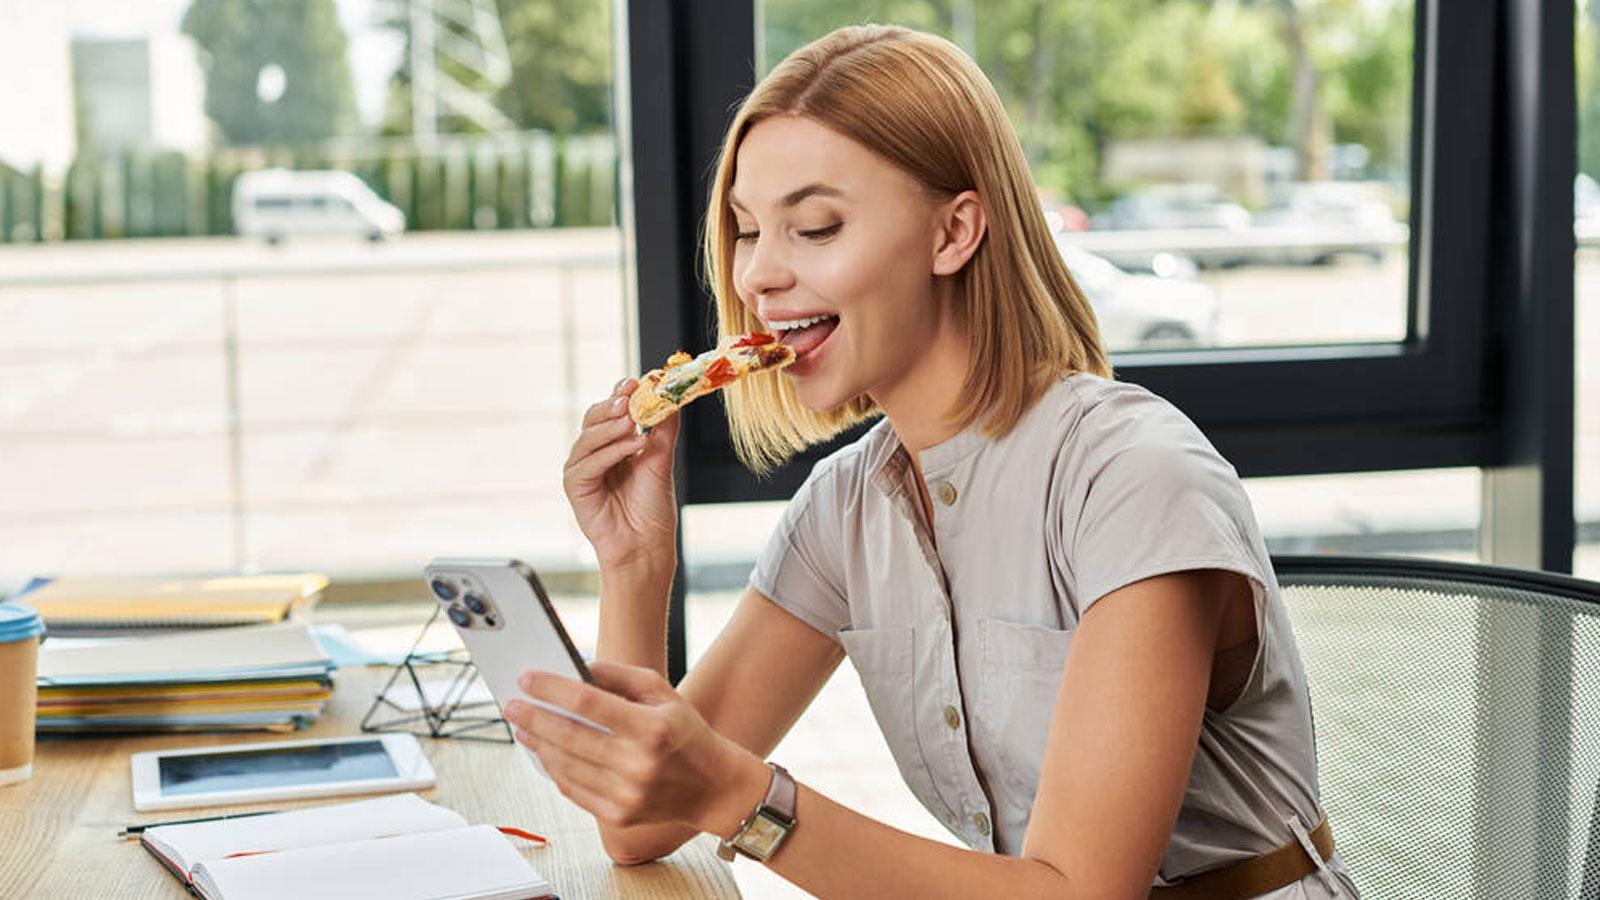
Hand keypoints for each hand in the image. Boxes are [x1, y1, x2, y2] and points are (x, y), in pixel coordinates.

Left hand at [504, 662, 767, 835]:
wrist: (712, 787)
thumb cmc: (685, 734)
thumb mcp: (662, 692)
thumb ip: (619, 676)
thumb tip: (575, 667)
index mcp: (652, 728)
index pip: (588, 703)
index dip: (551, 689)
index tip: (527, 678)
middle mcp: (639, 763)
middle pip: (569, 736)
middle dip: (533, 717)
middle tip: (511, 704)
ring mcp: (628, 794)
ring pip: (566, 766)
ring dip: (537, 744)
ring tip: (522, 727)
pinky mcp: (619, 817)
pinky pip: (573, 790)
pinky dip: (554, 770)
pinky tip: (544, 753)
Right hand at [563, 379, 680, 572]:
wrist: (647, 544)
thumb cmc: (652, 507)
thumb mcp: (662, 458)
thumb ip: (663, 426)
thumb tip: (670, 393)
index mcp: (613, 443)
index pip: (611, 410)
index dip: (620, 394)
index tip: (635, 381)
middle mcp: (594, 453)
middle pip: (593, 417)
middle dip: (612, 406)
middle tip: (630, 398)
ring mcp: (582, 469)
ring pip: (588, 437)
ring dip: (612, 428)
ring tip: (634, 423)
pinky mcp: (575, 487)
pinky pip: (588, 463)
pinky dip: (610, 452)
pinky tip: (632, 446)